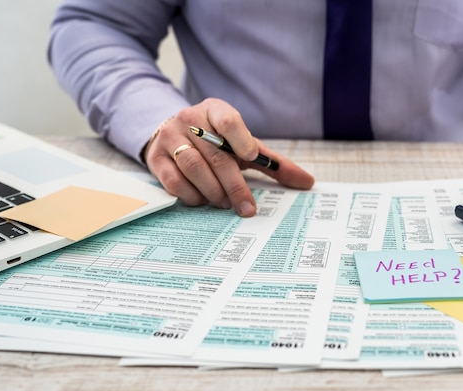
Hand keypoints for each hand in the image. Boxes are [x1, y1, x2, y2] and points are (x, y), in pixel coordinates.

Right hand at [144, 98, 314, 216]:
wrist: (173, 133)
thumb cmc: (216, 142)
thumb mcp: (243, 146)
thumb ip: (273, 164)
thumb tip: (308, 182)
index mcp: (215, 110)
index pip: (228, 120)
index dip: (241, 139)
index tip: (250, 158)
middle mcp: (190, 120)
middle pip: (215, 154)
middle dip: (233, 185)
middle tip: (246, 208)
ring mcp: (170, 137)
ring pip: (193, 167)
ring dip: (212, 191)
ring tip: (224, 204)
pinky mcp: (155, 157)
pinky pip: (173, 180)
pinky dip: (190, 195)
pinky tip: (202, 201)